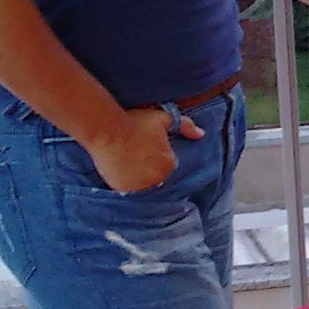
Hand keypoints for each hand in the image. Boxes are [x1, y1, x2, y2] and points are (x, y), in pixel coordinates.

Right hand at [82, 104, 199, 193]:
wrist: (107, 130)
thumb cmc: (135, 122)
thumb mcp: (164, 119)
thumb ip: (185, 126)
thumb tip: (201, 134)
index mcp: (169, 164)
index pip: (167, 164)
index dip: (156, 155)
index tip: (145, 147)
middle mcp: (157, 179)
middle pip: (155, 175)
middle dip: (148, 167)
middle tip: (135, 153)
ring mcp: (139, 187)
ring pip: (142, 184)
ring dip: (138, 176)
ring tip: (127, 160)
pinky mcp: (122, 190)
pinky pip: (127, 189)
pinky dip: (125, 182)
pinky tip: (119, 168)